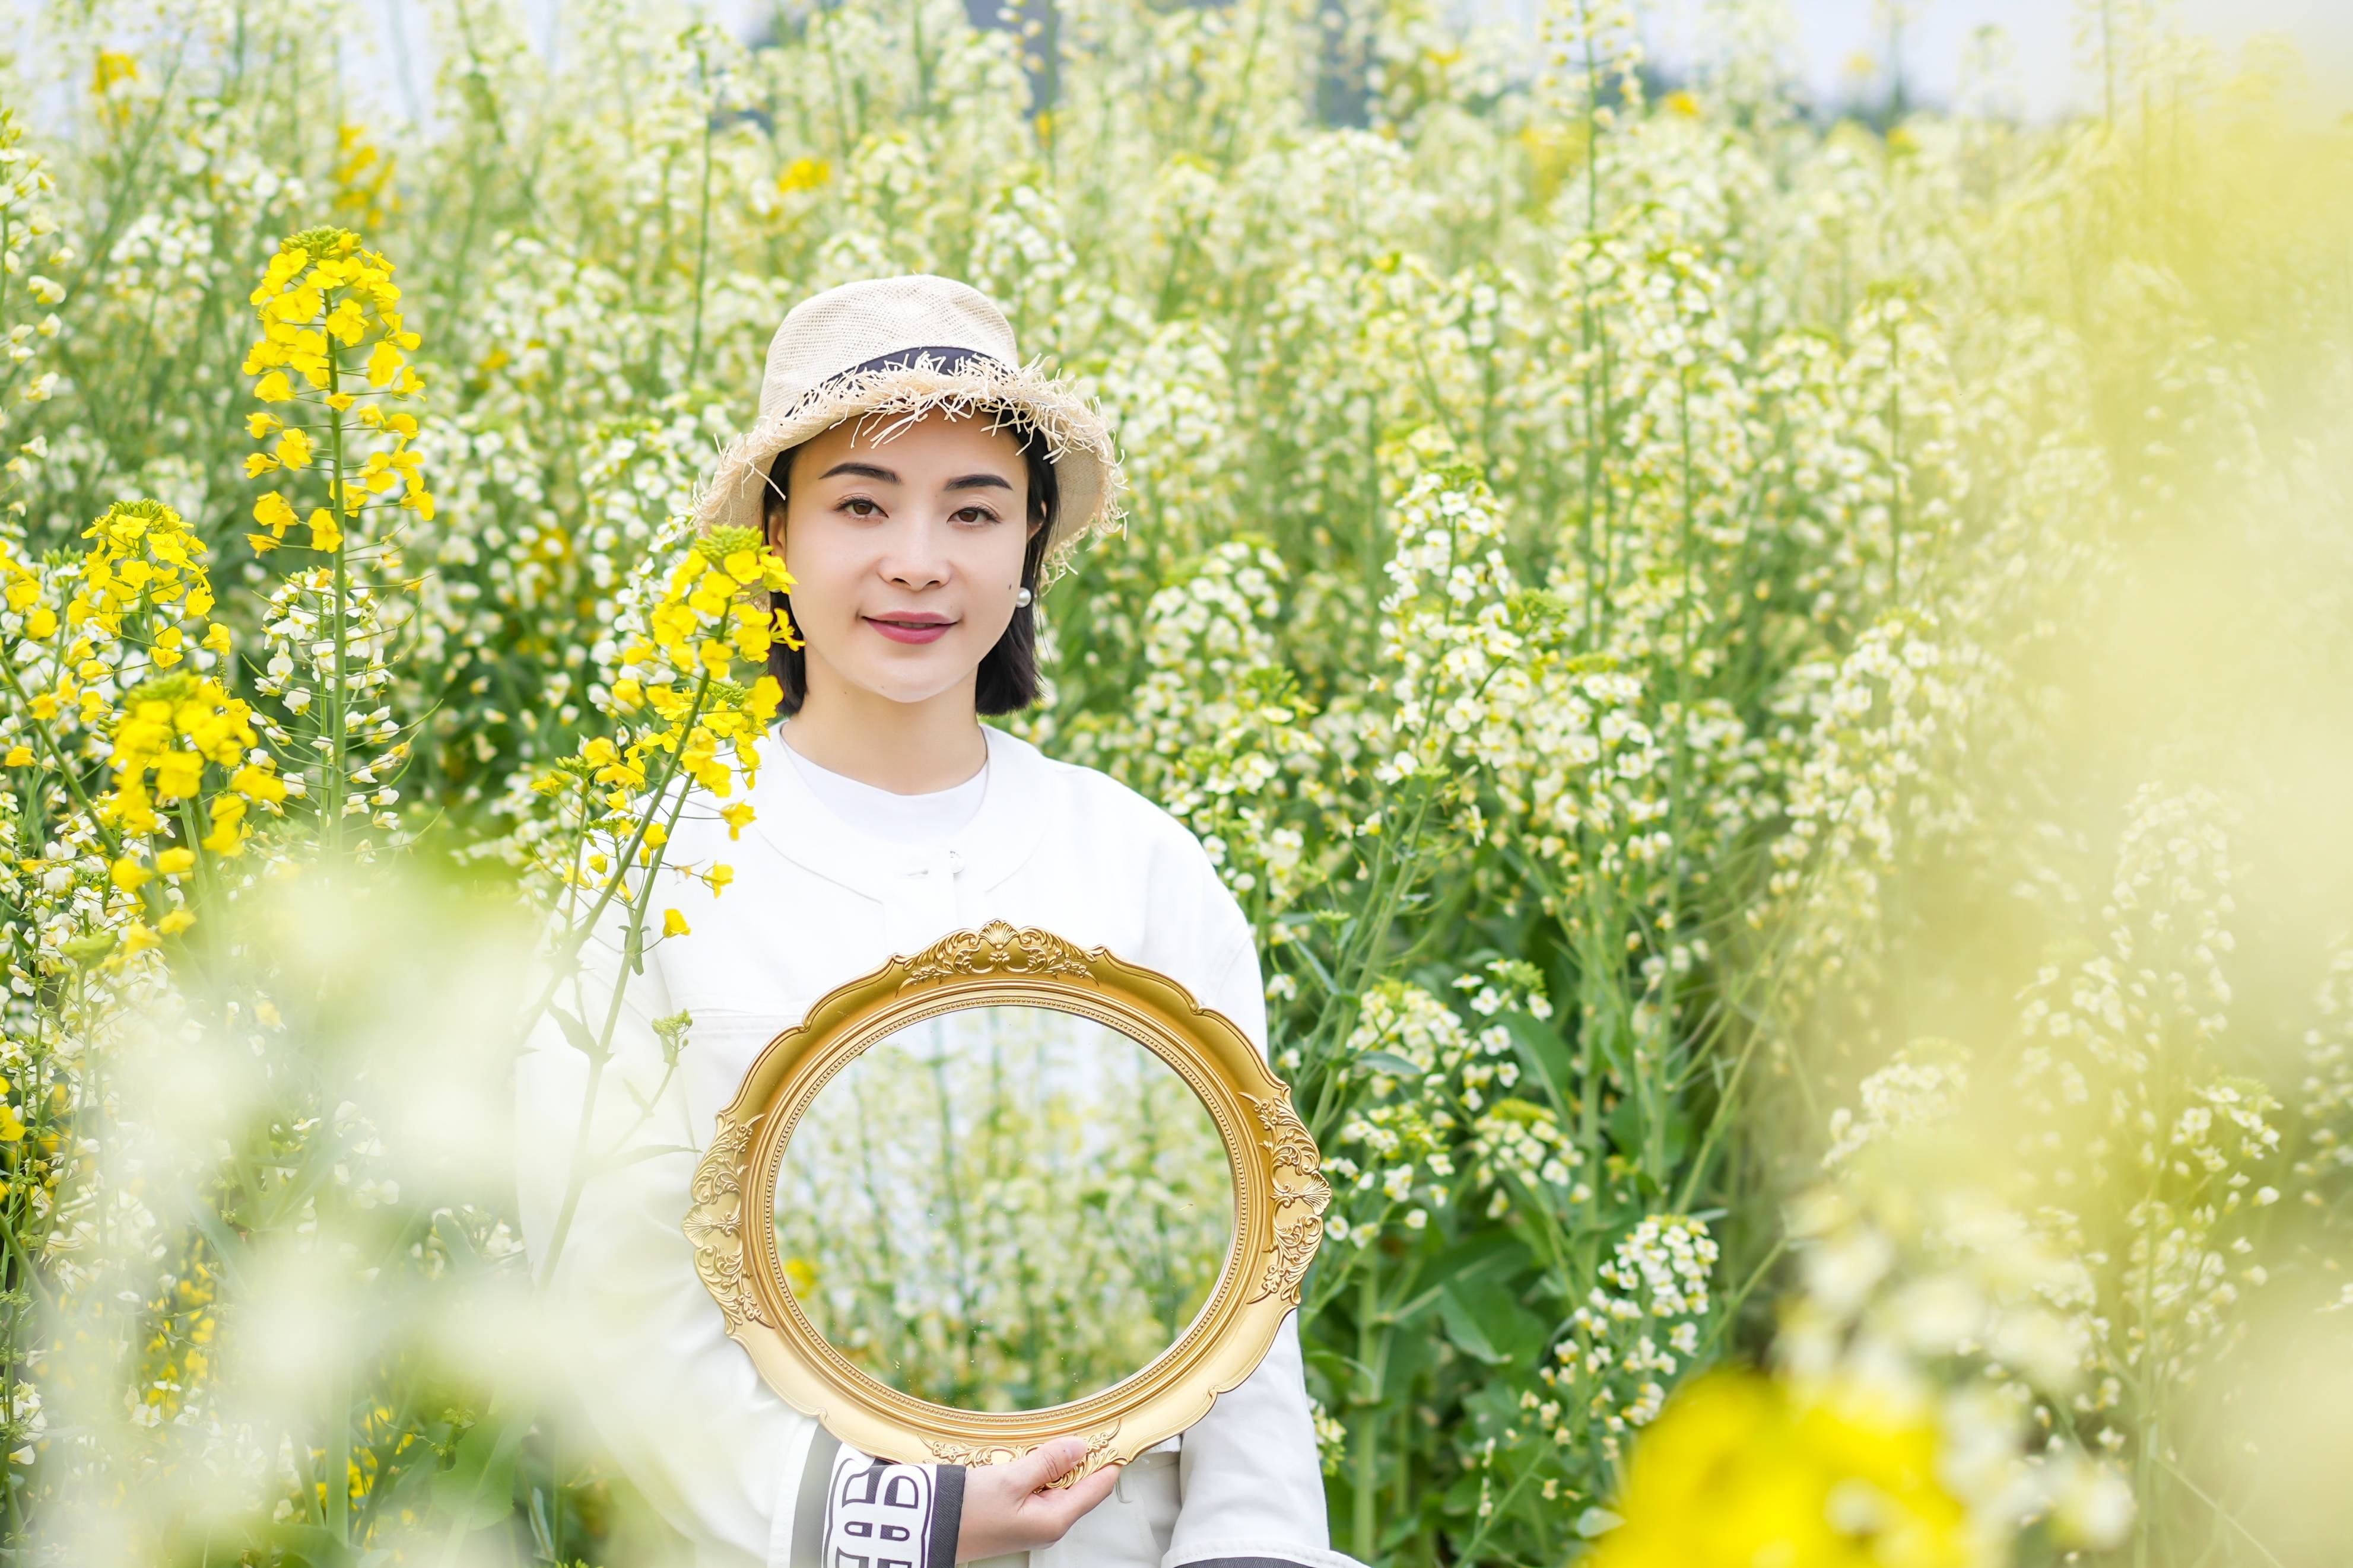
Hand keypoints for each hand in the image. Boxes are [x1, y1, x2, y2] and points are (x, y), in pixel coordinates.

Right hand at [953, 1437, 1121, 1561]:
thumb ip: (1047, 1462)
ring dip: (1053, 1459)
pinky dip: (1035, 1467)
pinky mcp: (1015, 1514)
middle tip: (1077, 1422)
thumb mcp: (1010, 1479)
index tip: (1116, 1431)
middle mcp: (1048, 1523)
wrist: (925, 1528)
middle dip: (1078, 1454)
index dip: (1109, 1458)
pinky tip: (1025, 1452)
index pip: (1098, 1486)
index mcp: (1055, 1520)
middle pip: (1079, 1482)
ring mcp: (1031, 1520)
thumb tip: (1080, 1447)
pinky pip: (1037, 1486)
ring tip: (1045, 1435)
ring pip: (1056, 1482)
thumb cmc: (967, 1511)